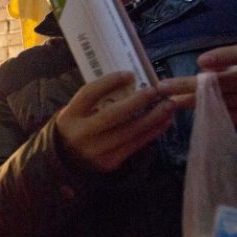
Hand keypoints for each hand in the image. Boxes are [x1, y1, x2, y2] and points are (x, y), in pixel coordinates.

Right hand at [57, 72, 176, 172]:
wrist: (68, 162)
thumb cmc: (77, 128)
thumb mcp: (76, 112)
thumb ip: (96, 99)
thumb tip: (129, 82)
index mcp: (70, 116)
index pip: (89, 94)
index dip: (109, 82)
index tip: (129, 74)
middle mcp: (82, 134)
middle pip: (112, 115)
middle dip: (137, 101)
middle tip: (155, 91)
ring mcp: (97, 151)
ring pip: (129, 132)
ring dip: (153, 118)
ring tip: (168, 105)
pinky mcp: (110, 162)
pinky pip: (135, 145)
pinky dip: (152, 133)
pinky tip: (164, 122)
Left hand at [157, 42, 236, 127]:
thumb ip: (224, 58)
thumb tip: (201, 68)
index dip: (224, 57)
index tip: (201, 61)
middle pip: (227, 82)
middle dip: (193, 84)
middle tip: (164, 86)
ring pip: (221, 100)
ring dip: (192, 100)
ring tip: (169, 99)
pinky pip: (224, 114)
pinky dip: (203, 111)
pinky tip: (183, 105)